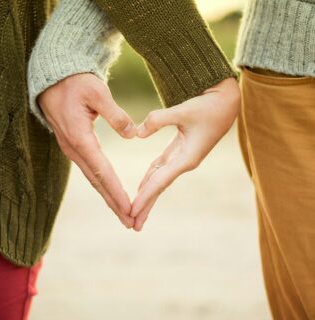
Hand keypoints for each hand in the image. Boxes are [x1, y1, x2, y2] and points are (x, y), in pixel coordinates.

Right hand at [38, 73, 136, 227]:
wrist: (52, 79)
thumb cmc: (75, 82)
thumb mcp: (97, 92)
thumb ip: (115, 114)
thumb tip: (133, 135)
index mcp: (80, 138)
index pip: (102, 171)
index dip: (116, 191)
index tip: (130, 209)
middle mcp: (74, 149)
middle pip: (97, 182)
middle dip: (114, 204)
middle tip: (130, 223)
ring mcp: (72, 149)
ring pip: (93, 179)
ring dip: (108, 197)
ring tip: (124, 214)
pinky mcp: (73, 146)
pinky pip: (90, 170)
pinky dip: (102, 185)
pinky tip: (110, 193)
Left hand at [131, 77, 240, 230]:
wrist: (227, 101)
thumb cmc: (209, 106)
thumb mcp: (184, 110)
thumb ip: (158, 120)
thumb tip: (137, 134)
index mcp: (187, 159)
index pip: (160, 182)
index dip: (144, 197)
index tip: (131, 212)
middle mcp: (185, 162)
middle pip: (159, 187)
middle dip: (146, 206)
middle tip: (132, 225)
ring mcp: (183, 157)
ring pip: (159, 179)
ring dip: (147, 194)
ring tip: (135, 211)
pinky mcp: (181, 149)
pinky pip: (162, 167)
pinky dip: (151, 177)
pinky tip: (142, 185)